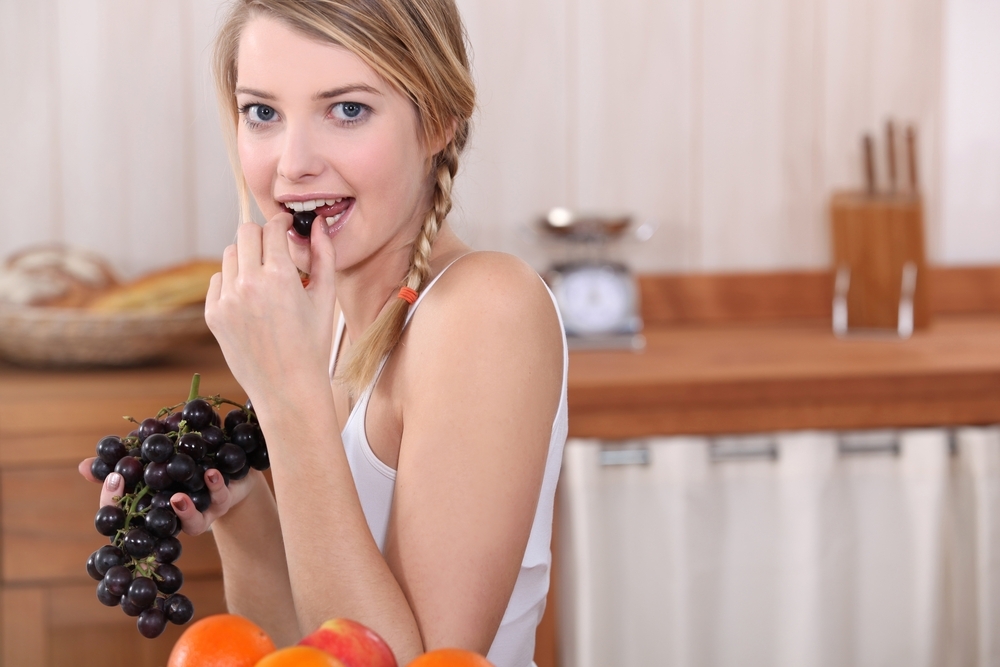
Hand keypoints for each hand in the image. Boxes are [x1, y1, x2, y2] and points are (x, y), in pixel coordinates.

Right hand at [78, 459, 259, 534]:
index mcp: (151, 508)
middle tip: (136, 498)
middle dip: (145, 513)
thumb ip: (126, 459)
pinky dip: (215, 486)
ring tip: (178, 497)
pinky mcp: (222, 503)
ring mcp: (200, 515)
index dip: (113, 501)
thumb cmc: (185, 465)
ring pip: (192, 522)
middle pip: (154, 525)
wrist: (231, 467)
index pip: (123, 513)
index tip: (112, 479)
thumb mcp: (155, 458)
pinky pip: (219, 498)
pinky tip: (211, 473)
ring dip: (184, 510)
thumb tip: (83, 466)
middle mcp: (174, 518)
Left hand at [205, 210, 336, 400]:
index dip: (282, 223)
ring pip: (230, 254)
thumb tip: (319, 225)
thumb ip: (324, 255)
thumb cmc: (313, 345)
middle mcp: (249, 283)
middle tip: (274, 248)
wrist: (287, 388)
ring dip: (246, 257)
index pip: (272, 228)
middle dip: (262, 235)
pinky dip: (233, 282)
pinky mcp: (213, 314)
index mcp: (280, 276)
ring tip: (263, 277)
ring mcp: (227, 299)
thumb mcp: (326, 298)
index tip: (286, 226)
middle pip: (246, 233)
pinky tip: (250, 299)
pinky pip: (218, 280)